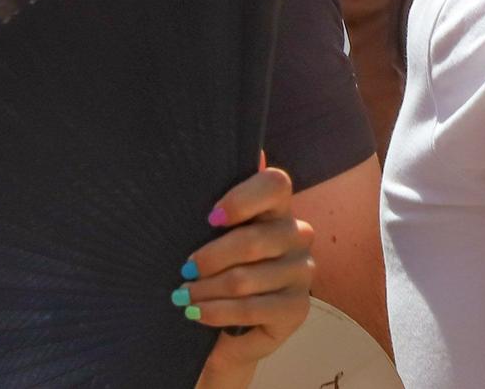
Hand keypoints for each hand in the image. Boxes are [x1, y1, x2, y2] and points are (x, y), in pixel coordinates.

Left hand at [186, 165, 314, 388]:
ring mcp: (302, 272)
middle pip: (254, 239)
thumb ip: (224, 205)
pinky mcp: (298, 308)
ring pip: (245, 278)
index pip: (276, 185)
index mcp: (278, 210)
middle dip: (209, 259)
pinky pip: (251, 308)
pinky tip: (196, 313)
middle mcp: (298, 235)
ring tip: (182, 296)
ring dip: (205, 290)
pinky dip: (215, 312)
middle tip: (183, 270)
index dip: (242, 199)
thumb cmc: (216, 274)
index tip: (210, 219)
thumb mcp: (211, 238)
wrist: (223, 332)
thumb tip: (257, 153)